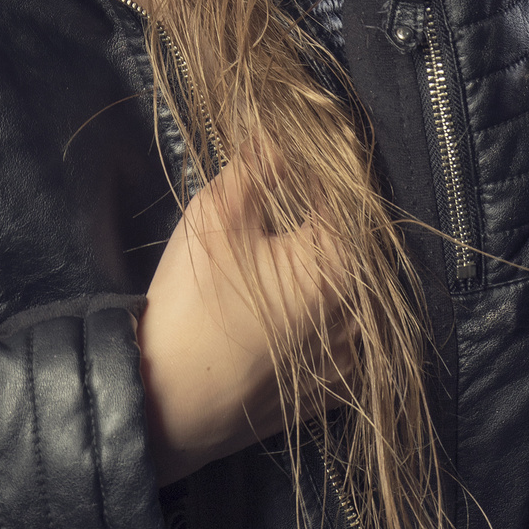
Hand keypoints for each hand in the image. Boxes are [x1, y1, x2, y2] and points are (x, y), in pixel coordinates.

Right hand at [136, 153, 355, 484]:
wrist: (169, 401)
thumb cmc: (195, 302)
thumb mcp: (218, 214)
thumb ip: (258, 163)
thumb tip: (280, 126)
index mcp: (340, 266)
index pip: (348, 195)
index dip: (321, 166)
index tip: (294, 150)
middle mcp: (360, 315)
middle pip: (356, 244)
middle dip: (325, 214)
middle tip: (286, 198)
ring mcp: (349, 360)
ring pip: (355, 292)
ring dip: (329, 264)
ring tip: (286, 247)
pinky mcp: (331, 391)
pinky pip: (345, 337)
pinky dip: (327, 312)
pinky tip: (290, 303)